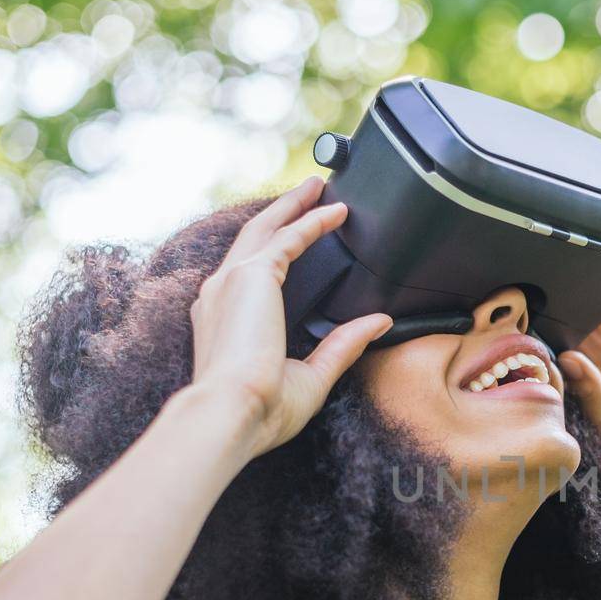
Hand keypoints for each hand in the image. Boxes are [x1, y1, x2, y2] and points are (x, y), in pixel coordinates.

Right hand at [188, 177, 391, 457]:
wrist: (232, 413)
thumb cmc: (263, 409)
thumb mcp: (311, 376)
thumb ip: (342, 345)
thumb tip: (379, 322)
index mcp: (224, 321)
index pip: (251, 273)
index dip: (275, 250)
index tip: (297, 234)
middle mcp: (221, 295)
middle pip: (256, 238)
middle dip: (283, 212)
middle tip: (310, 191)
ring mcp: (231, 281)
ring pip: (267, 228)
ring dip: (294, 205)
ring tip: (318, 186)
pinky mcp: (251, 276)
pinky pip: (288, 237)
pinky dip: (312, 221)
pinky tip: (336, 212)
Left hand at [558, 295, 600, 494]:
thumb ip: (590, 393)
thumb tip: (568, 358)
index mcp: (578, 381)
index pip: (551, 349)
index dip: (538, 333)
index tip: (522, 316)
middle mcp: (596, 359)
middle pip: (569, 323)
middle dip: (555, 305)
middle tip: (539, 286)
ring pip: (594, 308)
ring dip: (583, 292)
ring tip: (570, 276)